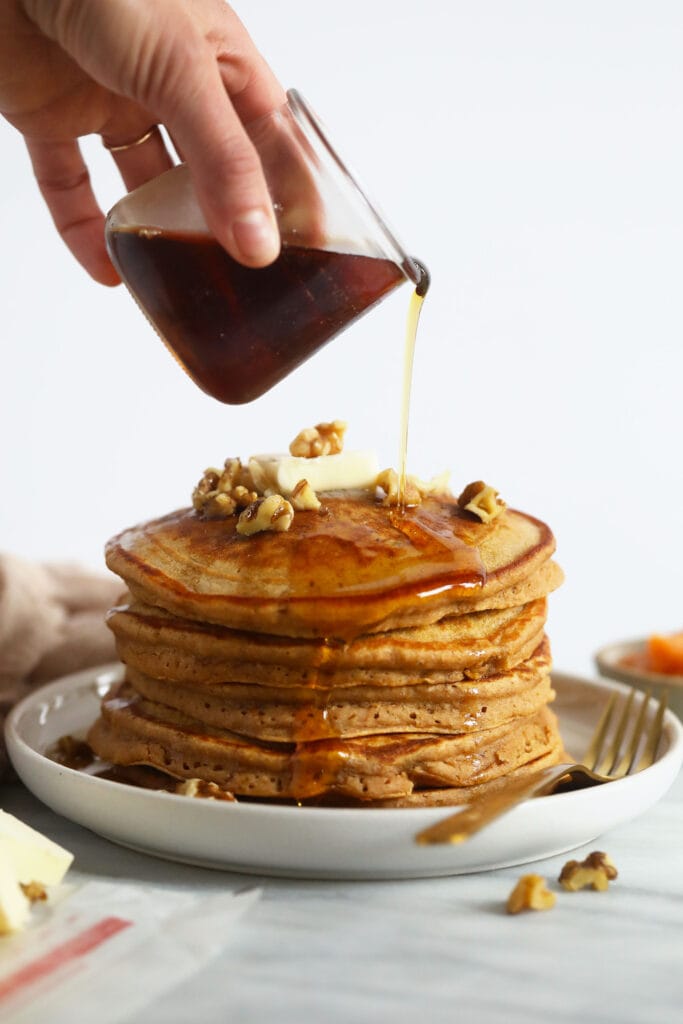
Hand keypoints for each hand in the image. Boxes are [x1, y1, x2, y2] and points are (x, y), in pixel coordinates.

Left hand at [0, 0, 284, 283]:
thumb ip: (222, 160)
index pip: (267, 139)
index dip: (286, 191)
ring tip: (178, 284)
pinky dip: (82, 228)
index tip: (307, 248)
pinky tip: (106, 269)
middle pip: (206, 170)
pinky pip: (70, 184)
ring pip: (140, 184)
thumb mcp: (183, 72)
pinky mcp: (52, 115)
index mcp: (218, 60)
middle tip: (242, 278)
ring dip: (155, 232)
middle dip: (222, 224)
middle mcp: (169, 84)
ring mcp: (110, 100)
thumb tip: (258, 242)